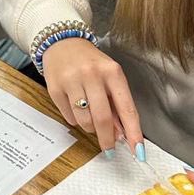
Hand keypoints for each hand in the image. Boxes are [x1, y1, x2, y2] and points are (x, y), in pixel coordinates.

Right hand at [41, 38, 142, 154]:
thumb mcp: (110, 76)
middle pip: (103, 118)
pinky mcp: (55, 88)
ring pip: (84, 120)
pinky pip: (69, 116)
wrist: (62, 43)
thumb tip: (121, 134)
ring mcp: (71, 81)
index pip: (127, 108)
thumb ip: (117, 103)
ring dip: (90, 127)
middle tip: (109, 149)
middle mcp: (92, 75)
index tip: (138, 151)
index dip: (133, 133)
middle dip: (107, 139)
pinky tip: (76, 108)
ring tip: (90, 118)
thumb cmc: (90, 62)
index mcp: (112, 72)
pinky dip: (75, 119)